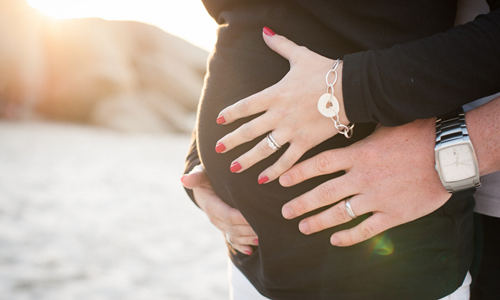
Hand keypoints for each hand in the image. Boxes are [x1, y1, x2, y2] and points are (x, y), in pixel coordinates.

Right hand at [182, 165, 258, 254]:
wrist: (205, 185)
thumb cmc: (207, 175)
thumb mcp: (202, 173)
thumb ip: (196, 176)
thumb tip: (184, 179)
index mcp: (210, 205)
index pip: (226, 215)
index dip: (241, 218)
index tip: (255, 216)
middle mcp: (214, 218)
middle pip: (233, 227)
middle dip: (249, 229)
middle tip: (266, 226)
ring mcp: (220, 225)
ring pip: (234, 236)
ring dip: (247, 238)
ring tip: (263, 236)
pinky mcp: (225, 228)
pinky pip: (232, 240)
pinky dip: (241, 246)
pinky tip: (250, 250)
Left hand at [214, 27, 348, 183]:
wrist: (351, 88)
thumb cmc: (325, 71)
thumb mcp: (300, 55)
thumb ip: (280, 45)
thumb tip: (265, 31)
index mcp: (275, 94)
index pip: (245, 106)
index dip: (231, 113)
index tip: (219, 121)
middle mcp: (279, 114)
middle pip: (249, 131)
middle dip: (232, 140)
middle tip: (218, 148)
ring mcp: (292, 130)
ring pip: (265, 148)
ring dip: (248, 159)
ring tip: (235, 168)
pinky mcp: (306, 142)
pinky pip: (287, 160)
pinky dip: (276, 171)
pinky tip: (265, 180)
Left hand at [279, 119, 450, 246]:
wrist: (448, 153)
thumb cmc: (418, 134)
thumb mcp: (385, 126)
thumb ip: (362, 132)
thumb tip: (344, 120)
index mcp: (358, 155)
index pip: (319, 165)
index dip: (298, 173)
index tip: (282, 180)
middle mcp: (362, 178)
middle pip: (323, 193)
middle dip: (301, 203)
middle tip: (285, 212)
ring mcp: (376, 198)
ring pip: (340, 213)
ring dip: (318, 222)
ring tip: (303, 227)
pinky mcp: (393, 214)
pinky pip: (366, 229)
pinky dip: (349, 237)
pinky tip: (335, 240)